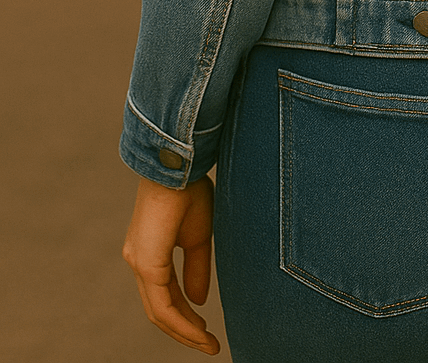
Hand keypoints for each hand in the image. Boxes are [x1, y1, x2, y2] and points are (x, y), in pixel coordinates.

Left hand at [123, 174, 220, 353]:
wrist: (179, 165)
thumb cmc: (189, 191)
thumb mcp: (198, 235)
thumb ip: (196, 268)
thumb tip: (198, 301)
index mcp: (149, 253)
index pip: (165, 295)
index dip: (186, 316)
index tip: (207, 330)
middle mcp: (138, 260)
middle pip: (159, 309)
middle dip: (184, 330)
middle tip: (208, 344)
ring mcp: (139, 262)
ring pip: (159, 311)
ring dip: (183, 331)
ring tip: (206, 343)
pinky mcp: (146, 262)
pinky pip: (162, 303)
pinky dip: (180, 321)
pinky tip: (198, 329)